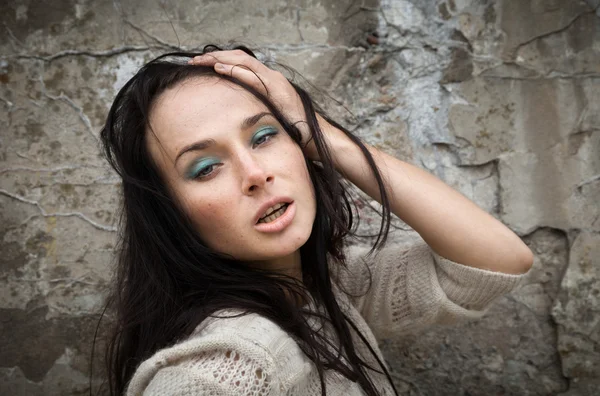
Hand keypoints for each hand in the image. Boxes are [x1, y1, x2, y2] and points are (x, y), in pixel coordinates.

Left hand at [189, 50, 318, 158]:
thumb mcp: (269, 116)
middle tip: (194, 61)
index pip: (241, 64)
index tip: (202, 65)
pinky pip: (253, 76)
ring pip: (244, 62)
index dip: (221, 61)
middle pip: (239, 58)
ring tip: (202, 61)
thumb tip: (236, 114)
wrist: (313, 138)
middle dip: (216, 56)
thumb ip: (255, 109)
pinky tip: (220, 69)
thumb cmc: (292, 131)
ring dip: (221, 59)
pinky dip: (235, 71)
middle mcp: (272, 77)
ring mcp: (275, 82)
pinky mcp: (277, 91)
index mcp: (268, 82)